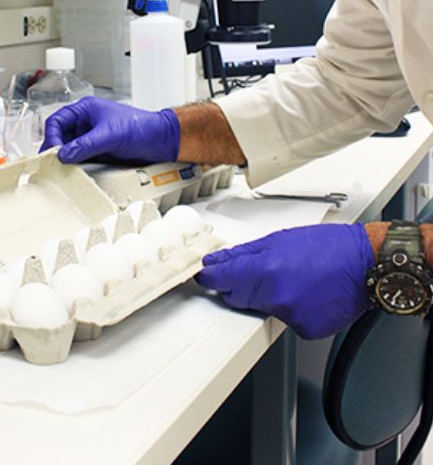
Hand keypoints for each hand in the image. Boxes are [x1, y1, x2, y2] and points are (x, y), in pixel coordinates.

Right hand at [40, 97, 179, 164]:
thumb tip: (64, 154)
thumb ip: (85, 145)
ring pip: (68, 148)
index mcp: (86, 110)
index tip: (54, 152)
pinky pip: (79, 158)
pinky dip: (74, 165)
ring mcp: (91, 137)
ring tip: (61, 170)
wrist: (160, 140)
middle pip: (60, 136)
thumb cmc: (141, 127)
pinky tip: (74, 172)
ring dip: (64, 159)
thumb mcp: (110, 135)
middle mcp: (86, 122)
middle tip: (52, 164)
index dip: (52, 136)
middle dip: (55, 149)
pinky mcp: (97, 151)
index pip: (57, 121)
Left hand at [196, 223, 374, 339]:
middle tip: (258, 271)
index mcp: (267, 269)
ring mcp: (291, 316)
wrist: (365, 265)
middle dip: (240, 286)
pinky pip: (286, 320)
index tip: (205, 274)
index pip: (224, 280)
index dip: (212, 276)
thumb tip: (219, 261)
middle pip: (239, 298)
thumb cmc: (329, 247)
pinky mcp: (305, 330)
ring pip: (263, 309)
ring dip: (269, 296)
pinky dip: (291, 308)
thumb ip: (245, 253)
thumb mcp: (280, 239)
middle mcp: (277, 296)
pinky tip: (307, 293)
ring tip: (294, 278)